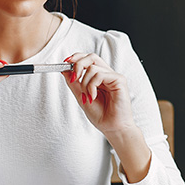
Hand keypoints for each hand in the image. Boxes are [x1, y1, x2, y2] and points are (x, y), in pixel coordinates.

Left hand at [62, 53, 151, 181]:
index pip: (87, 59)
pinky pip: (100, 74)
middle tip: (74, 78)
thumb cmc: (101, 115)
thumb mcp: (81, 97)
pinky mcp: (119, 80)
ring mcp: (113, 77)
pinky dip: (92, 86)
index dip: (76, 58)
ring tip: (87, 97)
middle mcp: (106, 74)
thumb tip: (64, 70)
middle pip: (91, 57)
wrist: (112, 128)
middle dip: (77, 64)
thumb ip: (74, 83)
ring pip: (92, 67)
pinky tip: (93, 97)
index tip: (65, 63)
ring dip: (84, 83)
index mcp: (98, 77)